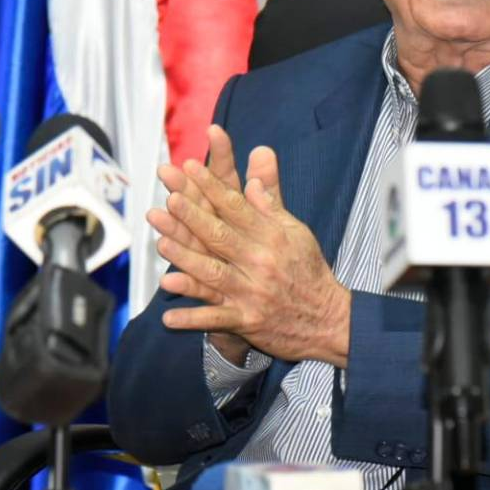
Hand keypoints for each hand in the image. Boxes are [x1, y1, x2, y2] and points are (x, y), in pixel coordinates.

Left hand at [149, 137, 350, 367]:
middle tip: (170, 199)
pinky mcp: (247, 322)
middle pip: (221, 236)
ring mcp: (253, 294)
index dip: (212, 186)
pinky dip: (192, 319)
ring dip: (186, 260)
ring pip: (214, 274)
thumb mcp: (296, 233)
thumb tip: (252, 179)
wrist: (328, 321)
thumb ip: (271, 206)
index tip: (190, 167)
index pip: (237, 207)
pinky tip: (168, 317)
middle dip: (193, 217)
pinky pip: (216, 320)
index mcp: (273, 237)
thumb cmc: (308, 271)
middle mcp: (261, 262)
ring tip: (161, 245)